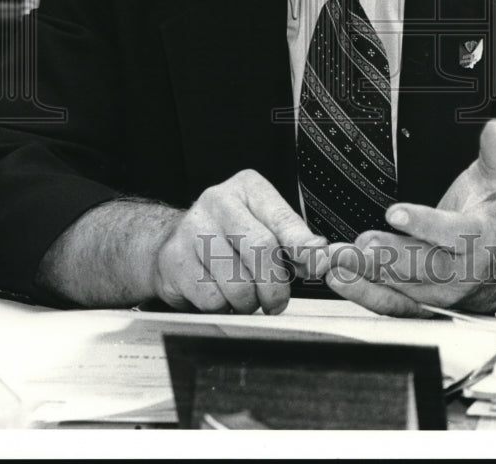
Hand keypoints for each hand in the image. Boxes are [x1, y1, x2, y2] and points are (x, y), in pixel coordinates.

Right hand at [154, 169, 327, 314]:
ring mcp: (192, 230)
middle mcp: (218, 201)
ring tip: (245, 295)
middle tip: (277, 301)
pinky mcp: (175, 261)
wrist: (174, 242)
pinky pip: (212, 299)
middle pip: (260, 248)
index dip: (302, 245)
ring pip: (237, 282)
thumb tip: (321, 258)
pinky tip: (220, 294)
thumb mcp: (265, 225)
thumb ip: (293, 242)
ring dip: (248, 301)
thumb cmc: (230, 234)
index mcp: (248, 188)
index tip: (318, 264)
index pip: (281, 218)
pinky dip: (224, 307)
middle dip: (275, 285)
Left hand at [325, 119, 495, 315]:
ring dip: (366, 274)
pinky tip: (340, 279)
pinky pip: (390, 304)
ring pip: (400, 286)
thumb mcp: (493, 184)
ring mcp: (436, 292)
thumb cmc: (485, 219)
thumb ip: (494, 155)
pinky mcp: (418, 304)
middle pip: (422, 265)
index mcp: (476, 237)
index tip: (394, 212)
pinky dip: (363, 294)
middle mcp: (457, 271)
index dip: (423, 224)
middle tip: (361, 242)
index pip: (451, 233)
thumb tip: (495, 128)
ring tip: (339, 260)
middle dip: (388, 254)